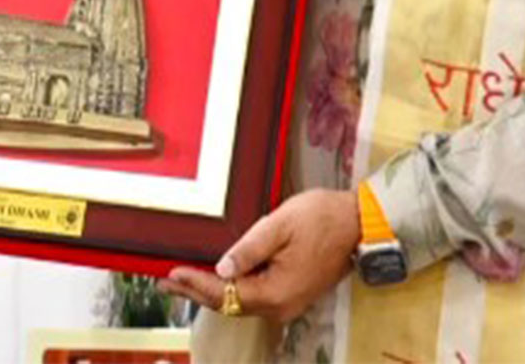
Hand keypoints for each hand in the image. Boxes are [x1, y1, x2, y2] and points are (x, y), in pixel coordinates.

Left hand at [158, 189, 359, 321]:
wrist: (359, 223)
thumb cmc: (321, 218)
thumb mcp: (280, 225)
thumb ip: (249, 249)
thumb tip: (221, 270)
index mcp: (276, 292)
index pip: (226, 294)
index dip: (196, 284)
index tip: (172, 272)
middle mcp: (281, 306)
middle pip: (230, 304)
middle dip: (196, 292)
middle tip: (166, 282)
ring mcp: (288, 303)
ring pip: (241, 303)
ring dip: (211, 292)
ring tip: (182, 281)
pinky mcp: (292, 294)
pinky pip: (255, 297)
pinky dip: (231, 290)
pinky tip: (216, 280)